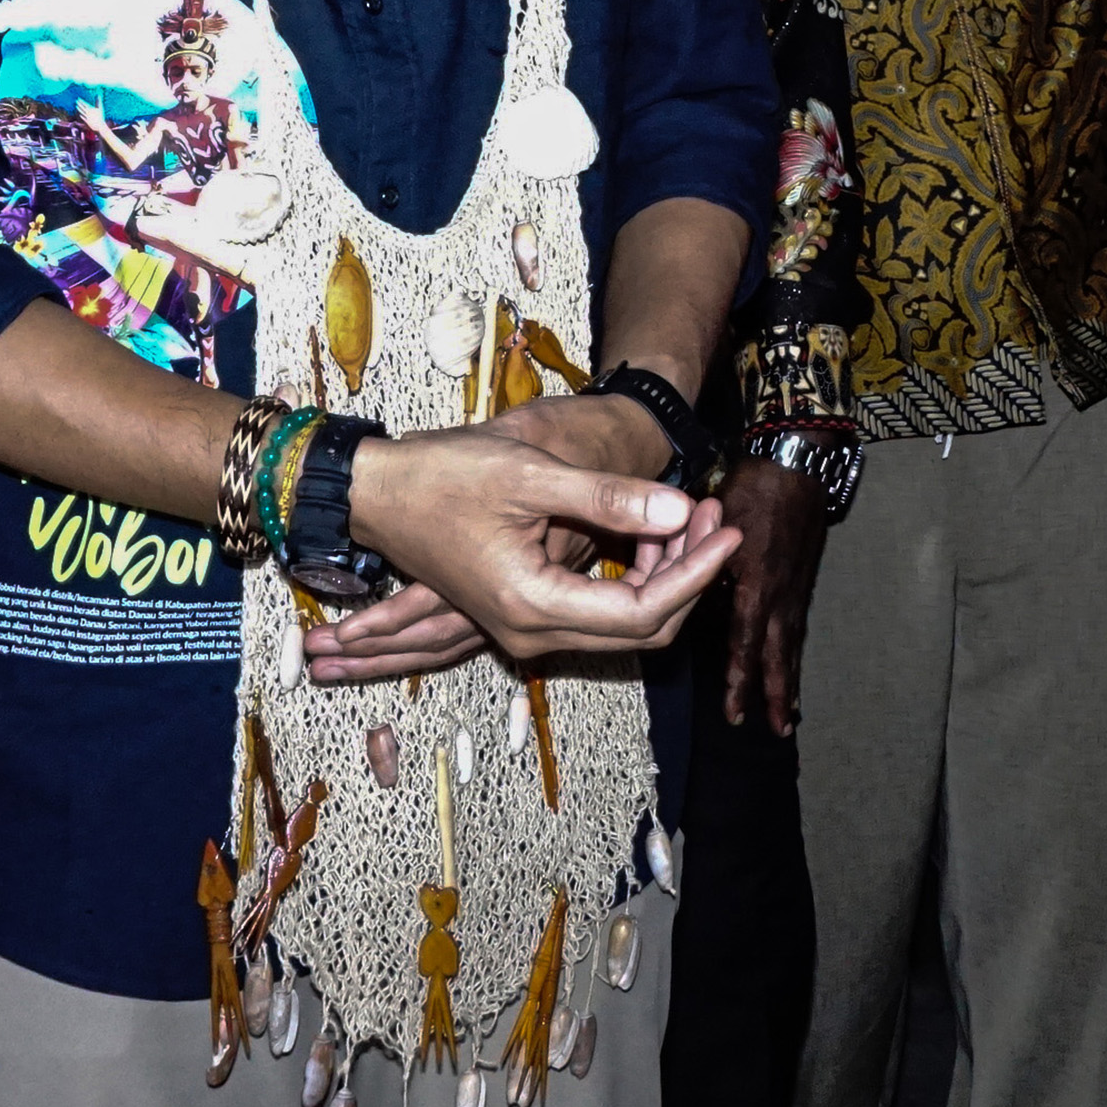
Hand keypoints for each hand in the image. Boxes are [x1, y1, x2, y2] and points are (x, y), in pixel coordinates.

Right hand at [304, 423, 733, 685]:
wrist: (380, 494)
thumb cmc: (443, 477)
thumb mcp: (530, 475)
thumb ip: (606, 497)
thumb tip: (680, 508)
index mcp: (534, 605)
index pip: (643, 611)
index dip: (695, 573)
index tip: (727, 528)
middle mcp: (533, 631)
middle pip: (642, 628)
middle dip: (689, 574)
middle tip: (715, 514)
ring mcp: (527, 627)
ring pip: (624, 622)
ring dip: (666, 574)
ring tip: (691, 512)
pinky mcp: (525, 610)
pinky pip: (599, 610)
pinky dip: (635, 576)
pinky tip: (649, 527)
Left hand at [716, 456, 826, 731]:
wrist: (796, 461)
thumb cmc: (751, 485)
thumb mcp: (717, 520)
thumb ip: (699, 557)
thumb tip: (680, 587)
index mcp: (754, 581)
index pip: (744, 640)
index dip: (739, 678)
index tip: (735, 712)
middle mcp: (780, 592)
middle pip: (779, 654)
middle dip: (776, 694)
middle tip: (776, 730)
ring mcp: (795, 587)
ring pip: (792, 644)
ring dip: (790, 681)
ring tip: (788, 715)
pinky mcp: (803, 579)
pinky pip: (797, 626)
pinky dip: (794, 653)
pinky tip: (791, 667)